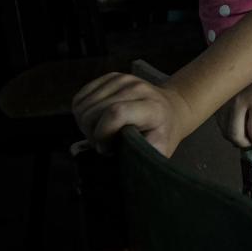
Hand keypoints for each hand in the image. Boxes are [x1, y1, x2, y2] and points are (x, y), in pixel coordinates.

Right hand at [72, 73, 194, 156]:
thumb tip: (114, 173)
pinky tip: (97, 121)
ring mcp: (123, 79)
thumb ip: (138, 158)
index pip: (116, 113)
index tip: (108, 148)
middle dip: (91, 133)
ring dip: (85, 124)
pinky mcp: (111, 77)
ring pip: (82, 105)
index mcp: (152, 108)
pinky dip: (82, 113)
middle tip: (104, 143)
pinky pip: (80, 98)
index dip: (103, 134)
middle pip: (94, 110)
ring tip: (102, 132)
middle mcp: (137, 88)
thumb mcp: (158, 152)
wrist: (171, 110)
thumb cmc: (163, 135)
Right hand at [218, 70, 251, 147]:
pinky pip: (221, 125)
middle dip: (247, 144)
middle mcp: (238, 102)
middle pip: (236, 136)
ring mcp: (225, 103)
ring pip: (226, 133)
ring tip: (248, 133)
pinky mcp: (218, 104)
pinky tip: (240, 126)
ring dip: (237, 139)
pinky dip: (230, 130)